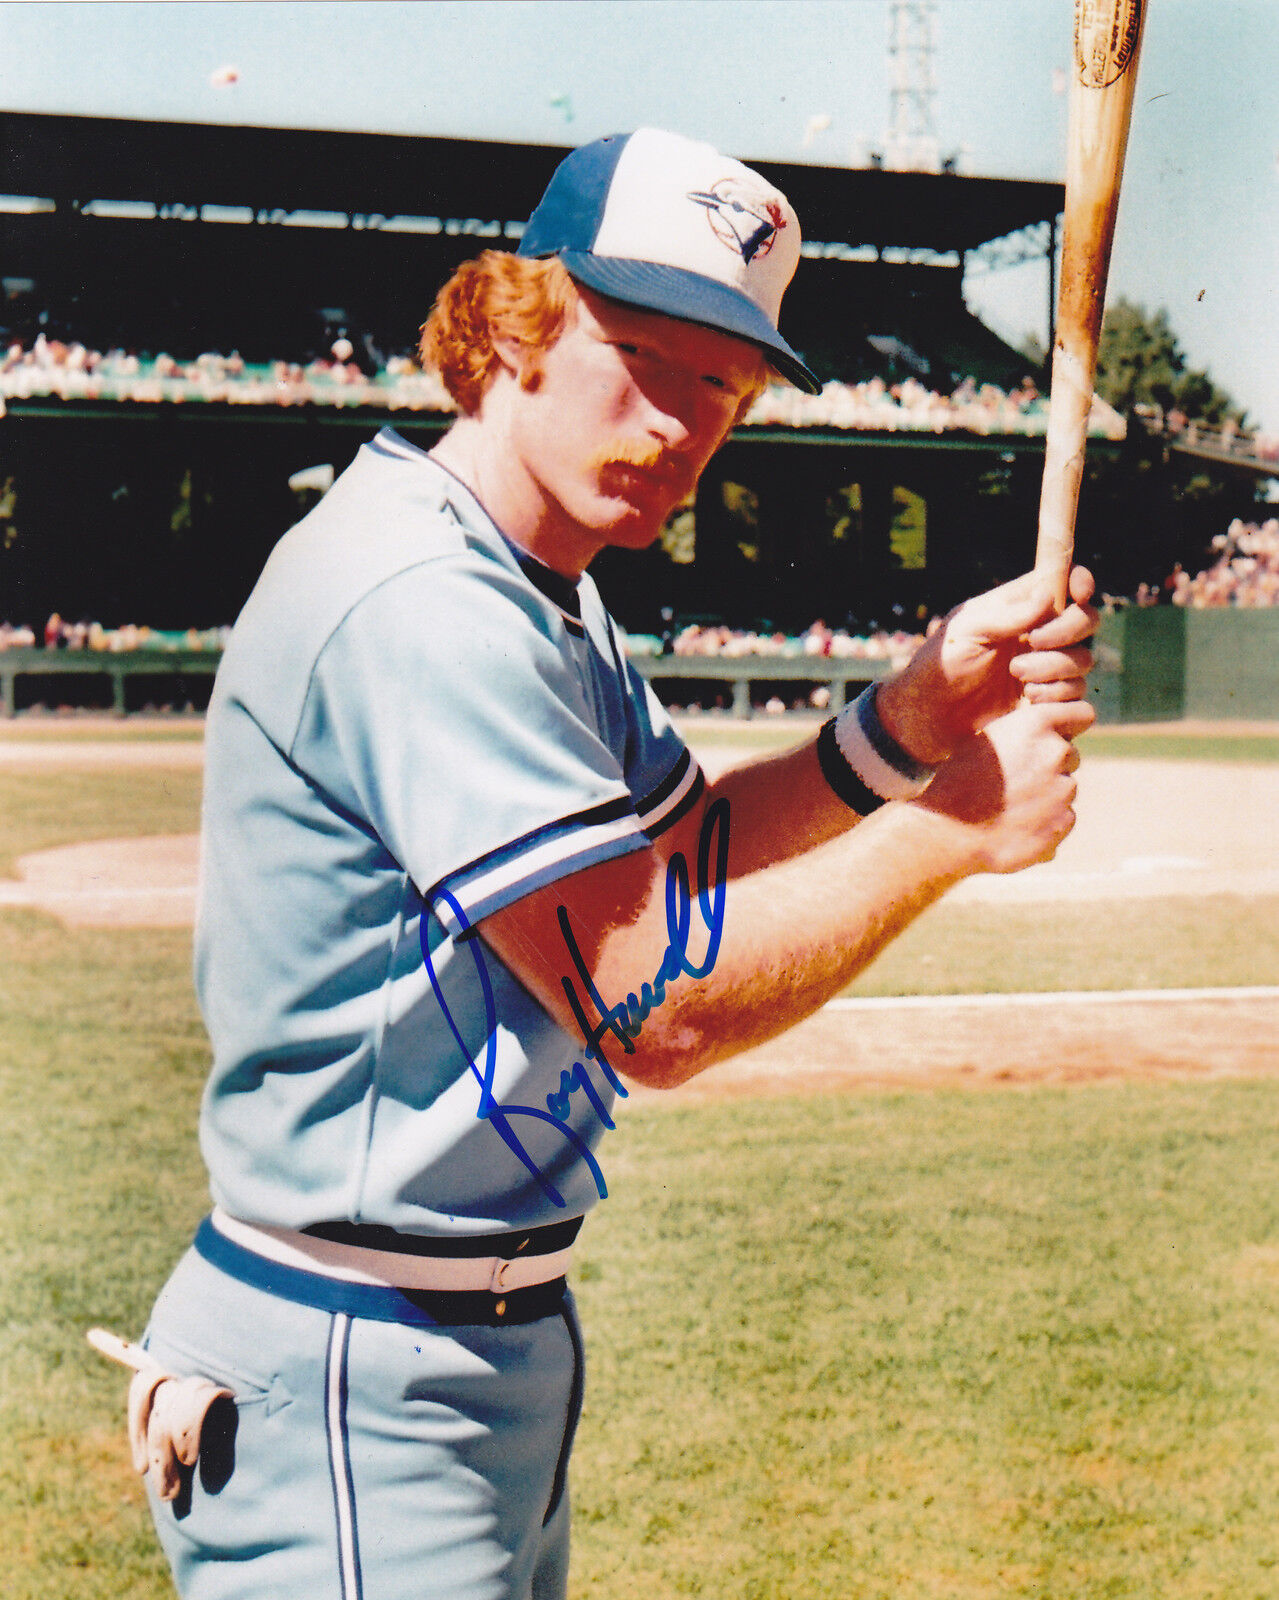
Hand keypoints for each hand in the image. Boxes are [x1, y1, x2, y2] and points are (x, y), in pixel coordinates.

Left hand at [876, 566, 1098, 764]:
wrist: (932, 717)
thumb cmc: (942, 665)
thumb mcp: (968, 631)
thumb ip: (1009, 614)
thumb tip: (1048, 596)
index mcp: (1020, 607)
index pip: (1063, 583)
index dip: (1080, 581)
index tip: (1079, 591)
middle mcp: (1040, 634)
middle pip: (1086, 619)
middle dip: (1067, 629)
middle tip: (1033, 641)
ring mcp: (1047, 668)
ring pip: (1083, 659)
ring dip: (1054, 665)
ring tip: (1016, 675)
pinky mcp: (1048, 700)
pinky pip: (1077, 693)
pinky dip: (1057, 693)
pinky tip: (1028, 699)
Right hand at [913, 697, 1094, 875]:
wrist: (950, 833)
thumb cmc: (958, 782)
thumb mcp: (985, 742)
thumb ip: (1023, 735)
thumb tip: (1045, 738)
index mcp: (1036, 724)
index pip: (1081, 713)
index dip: (1072, 725)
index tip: (1060, 735)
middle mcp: (1056, 751)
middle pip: (1069, 755)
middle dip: (1051, 765)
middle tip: (1017, 781)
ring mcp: (1064, 788)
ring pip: (1064, 788)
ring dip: (1046, 796)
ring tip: (1008, 807)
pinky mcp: (1064, 821)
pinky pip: (1062, 817)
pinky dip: (1045, 822)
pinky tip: (1014, 826)